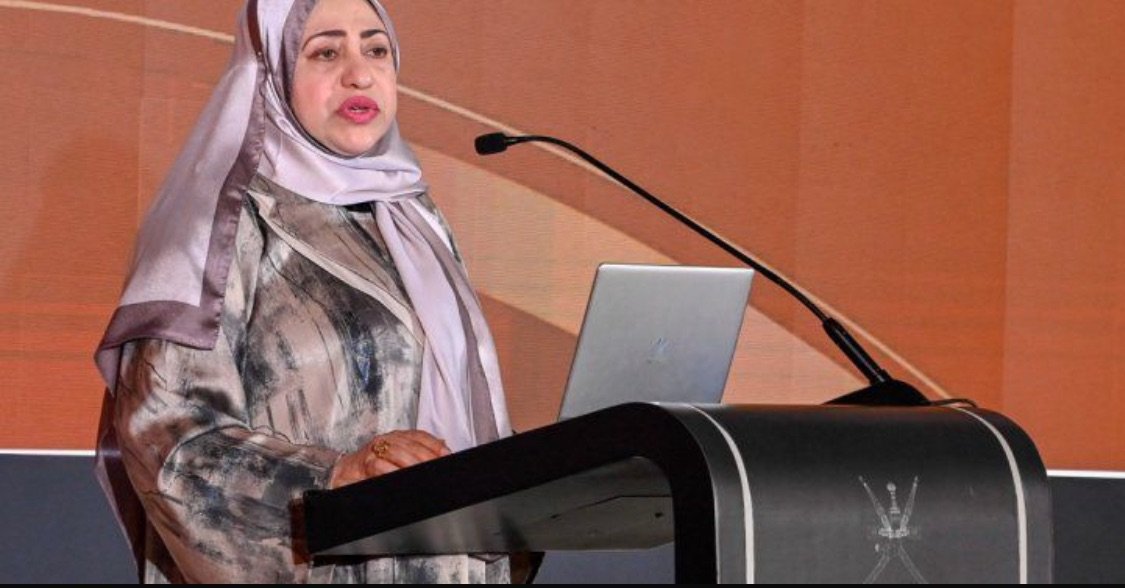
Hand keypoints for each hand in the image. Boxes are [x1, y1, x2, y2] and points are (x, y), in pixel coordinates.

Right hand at [329, 430, 450, 488]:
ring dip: (410, 463)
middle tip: (435, 466)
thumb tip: (444, 450)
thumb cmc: (374, 466)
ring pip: (395, 452)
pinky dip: (389, 470)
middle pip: (410, 445)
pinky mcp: (362, 463)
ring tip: (421, 471)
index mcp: (398, 437)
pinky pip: (377, 465)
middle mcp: (386, 440)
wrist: (346, 471)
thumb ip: (419, 452)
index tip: (447, 455)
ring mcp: (373, 450)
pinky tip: (397, 474)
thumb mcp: (399, 456)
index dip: (435, 445)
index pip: (420, 436)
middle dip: (425, 457)